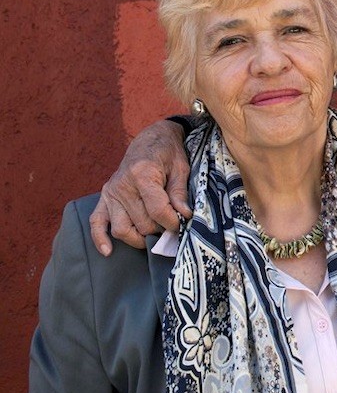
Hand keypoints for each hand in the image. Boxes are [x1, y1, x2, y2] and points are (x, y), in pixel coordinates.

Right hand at [89, 119, 191, 254]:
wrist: (150, 140)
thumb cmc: (168, 153)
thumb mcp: (181, 168)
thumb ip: (180, 193)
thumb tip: (184, 216)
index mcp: (143, 174)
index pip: (157, 210)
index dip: (172, 222)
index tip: (182, 223)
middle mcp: (122, 185)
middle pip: (142, 223)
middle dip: (160, 230)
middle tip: (172, 228)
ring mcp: (111, 193)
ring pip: (122, 229)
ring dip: (140, 238)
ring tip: (154, 236)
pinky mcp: (104, 198)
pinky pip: (96, 223)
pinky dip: (100, 239)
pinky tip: (108, 252)